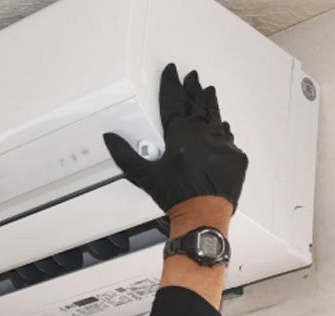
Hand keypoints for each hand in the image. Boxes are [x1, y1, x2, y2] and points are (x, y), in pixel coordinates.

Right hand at [103, 63, 248, 212]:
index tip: (172, 71)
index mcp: (181, 134)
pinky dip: (224, 130)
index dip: (171, 85)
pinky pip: (229, 138)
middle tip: (193, 76)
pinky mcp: (235, 157)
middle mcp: (204, 133)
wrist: (204, 214)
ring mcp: (222, 144)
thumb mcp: (145, 176)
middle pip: (198, 104)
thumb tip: (110, 137)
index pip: (174, 102)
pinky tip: (223, 126)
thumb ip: (125, 155)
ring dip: (211, 104)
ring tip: (209, 91)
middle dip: (194, 89)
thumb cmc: (176, 196)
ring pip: (216, 117)